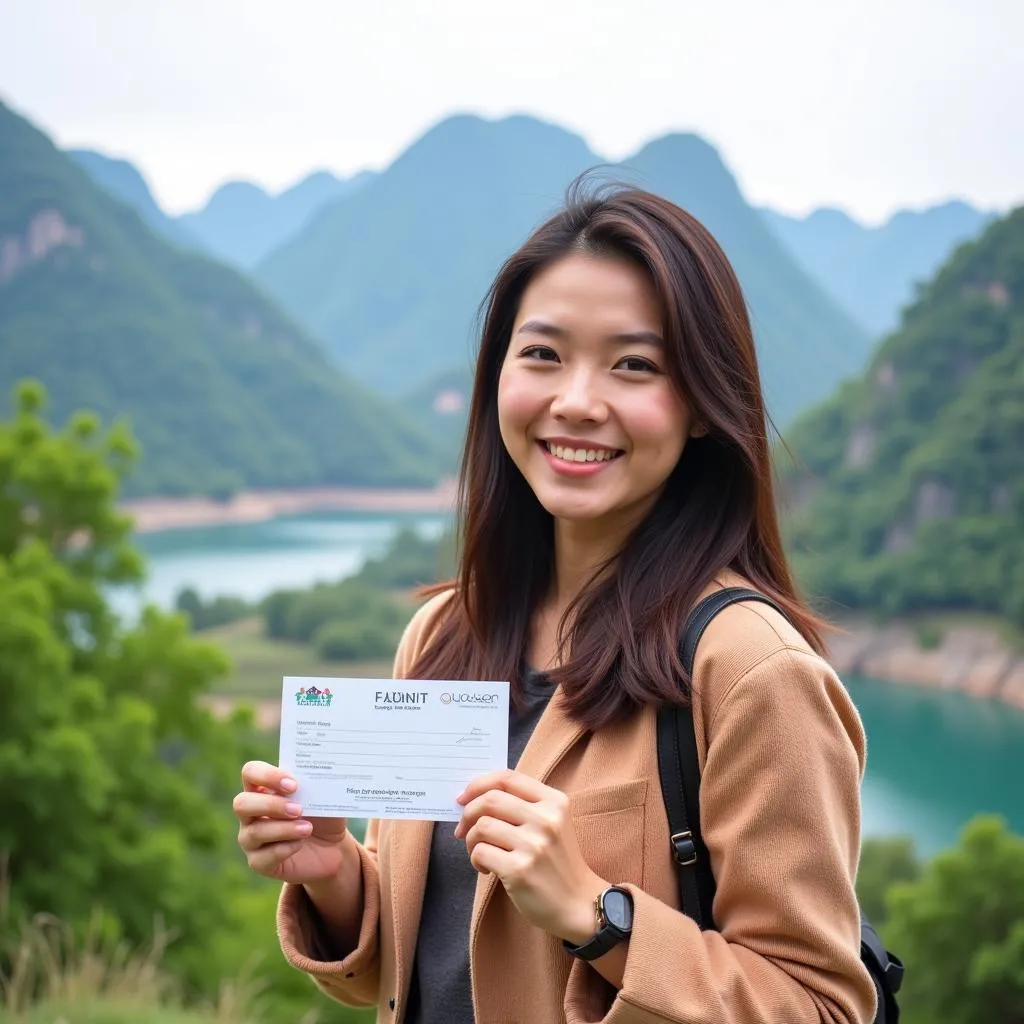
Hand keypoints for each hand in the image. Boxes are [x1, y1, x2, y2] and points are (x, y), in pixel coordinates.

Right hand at [233, 760, 348, 884]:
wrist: (333, 848)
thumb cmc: (323, 815)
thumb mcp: (323, 797)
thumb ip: (314, 785)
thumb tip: (313, 777)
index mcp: (263, 788)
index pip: (250, 772)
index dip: (267, 776)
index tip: (293, 785)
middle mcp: (250, 813)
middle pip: (242, 803)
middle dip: (271, 805)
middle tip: (298, 810)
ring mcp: (250, 839)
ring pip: (254, 832)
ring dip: (284, 829)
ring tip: (307, 829)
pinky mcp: (258, 862)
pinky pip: (263, 857)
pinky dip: (285, 849)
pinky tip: (300, 844)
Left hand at [454, 769, 605, 943]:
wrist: (579, 904)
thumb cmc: (557, 863)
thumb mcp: (552, 824)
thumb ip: (523, 806)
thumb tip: (473, 799)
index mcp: (555, 801)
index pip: (507, 778)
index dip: (478, 784)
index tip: (463, 798)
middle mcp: (546, 819)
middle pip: (490, 799)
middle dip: (468, 813)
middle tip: (463, 829)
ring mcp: (534, 844)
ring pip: (482, 826)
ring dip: (471, 839)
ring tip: (479, 852)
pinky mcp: (519, 870)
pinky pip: (481, 852)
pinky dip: (476, 859)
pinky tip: (487, 869)